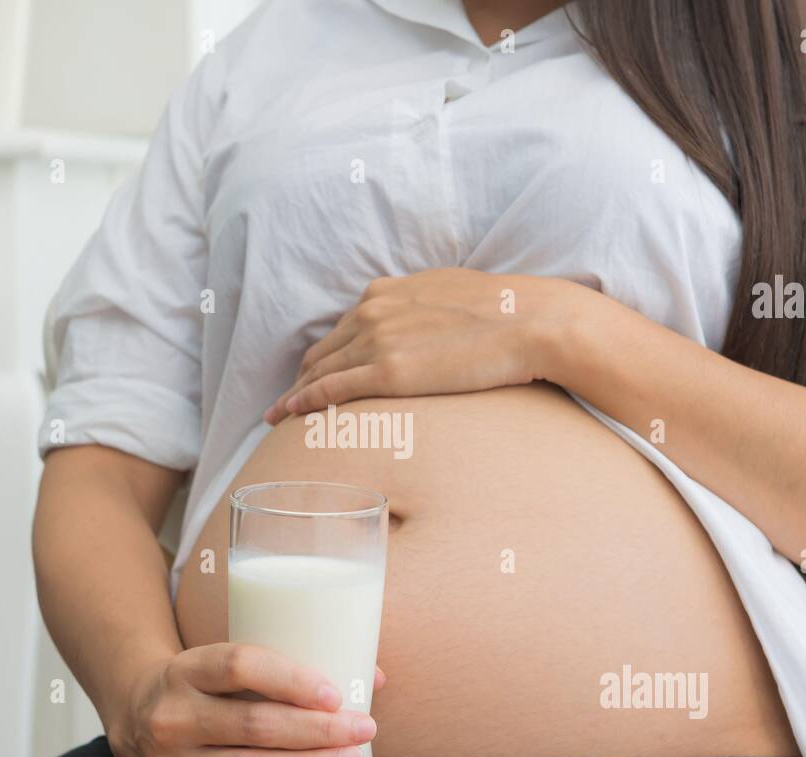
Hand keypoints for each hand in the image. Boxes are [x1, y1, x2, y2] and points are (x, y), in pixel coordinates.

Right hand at [107, 644, 384, 756]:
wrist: (139, 715)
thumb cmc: (209, 685)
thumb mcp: (231, 661)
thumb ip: (293, 665)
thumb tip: (374, 676)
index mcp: (190, 669)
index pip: (240, 665)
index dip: (291, 679)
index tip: (335, 694)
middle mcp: (174, 714)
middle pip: (253, 722)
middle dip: (316, 729)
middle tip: (362, 729)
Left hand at [264, 268, 583, 423]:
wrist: (528, 321)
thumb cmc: (502, 311)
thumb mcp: (448, 292)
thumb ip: (420, 306)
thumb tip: (420, 322)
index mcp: (384, 292)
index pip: (340, 329)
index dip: (323, 354)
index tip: (311, 373)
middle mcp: (372, 312)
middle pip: (321, 351)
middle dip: (301, 377)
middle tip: (286, 402)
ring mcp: (377, 341)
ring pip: (319, 372)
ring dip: (295, 394)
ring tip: (277, 416)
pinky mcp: (388, 372)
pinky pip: (331, 390)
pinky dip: (304, 402)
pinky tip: (289, 414)